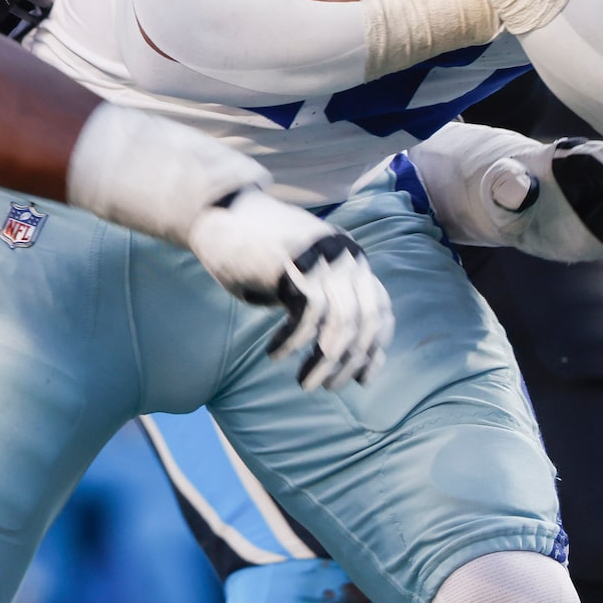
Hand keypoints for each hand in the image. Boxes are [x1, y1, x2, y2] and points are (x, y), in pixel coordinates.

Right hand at [185, 188, 393, 388]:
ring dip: (325, 361)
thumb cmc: (259, 254)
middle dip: (349, 362)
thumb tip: (344, 356)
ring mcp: (323, 256)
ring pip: (341, 322)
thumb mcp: (300, 281)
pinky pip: (308, 313)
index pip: (380, 310)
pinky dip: (293, 341)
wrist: (222, 215)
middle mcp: (345, 255)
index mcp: (352, 259)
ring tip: (304, 383)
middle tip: (327, 387)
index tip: (362, 379)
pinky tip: (275, 353)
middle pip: (365, 321)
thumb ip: (323, 305)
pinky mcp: (297, 260)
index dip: (375, 348)